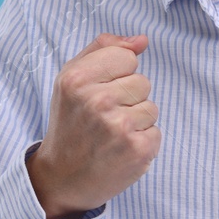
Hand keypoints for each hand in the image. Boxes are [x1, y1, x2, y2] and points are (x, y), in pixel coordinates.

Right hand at [27, 32, 159, 218]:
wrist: (62, 178)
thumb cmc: (70, 123)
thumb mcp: (72, 79)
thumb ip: (104, 49)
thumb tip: (142, 40)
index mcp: (77, 78)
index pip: (126, 56)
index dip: (116, 74)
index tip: (99, 92)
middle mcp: (97, 101)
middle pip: (142, 81)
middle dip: (127, 98)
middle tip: (103, 118)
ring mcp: (118, 126)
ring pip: (151, 107)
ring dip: (136, 121)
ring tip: (110, 134)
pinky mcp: (137, 149)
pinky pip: (156, 132)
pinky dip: (142, 142)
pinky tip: (119, 150)